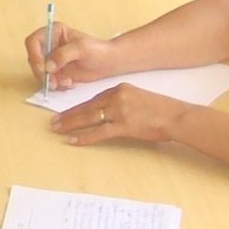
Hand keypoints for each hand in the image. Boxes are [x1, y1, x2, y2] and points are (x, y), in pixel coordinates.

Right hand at [25, 19, 114, 88]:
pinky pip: (47, 80)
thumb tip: (48, 66)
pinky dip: (56, 85)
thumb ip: (63, 55)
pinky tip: (69, 84)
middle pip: (33, 58)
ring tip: (66, 83)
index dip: (35, 55)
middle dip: (42, 72)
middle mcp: (50, 44)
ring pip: (39, 72)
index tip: (43, 67)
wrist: (107, 63)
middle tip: (53, 82)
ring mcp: (51, 59)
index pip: (33, 41)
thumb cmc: (98, 50)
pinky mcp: (55, 71)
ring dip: (50, 81)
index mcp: (54, 32)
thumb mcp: (81, 49)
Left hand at [52, 84, 178, 145]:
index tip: (67, 112)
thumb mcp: (139, 98)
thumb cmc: (161, 110)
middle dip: (68, 115)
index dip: (78, 107)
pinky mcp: (124, 126)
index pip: (94, 99)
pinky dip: (84, 136)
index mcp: (120, 88)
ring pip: (89, 118)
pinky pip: (99, 132)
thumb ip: (123, 102)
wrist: (175, 116)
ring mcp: (119, 111)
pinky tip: (72, 140)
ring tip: (57, 129)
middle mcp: (117, 97)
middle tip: (54, 121)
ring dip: (71, 124)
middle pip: (87, 107)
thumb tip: (111, 112)